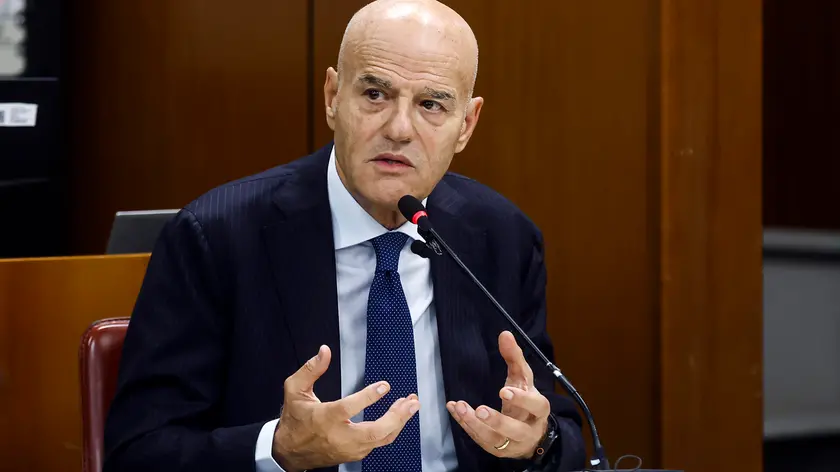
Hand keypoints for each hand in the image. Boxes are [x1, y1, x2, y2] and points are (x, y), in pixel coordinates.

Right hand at [272, 345, 420, 471]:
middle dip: (396, 417)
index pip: (349, 408)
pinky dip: (391, 430)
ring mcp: (348, 448)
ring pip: (380, 439)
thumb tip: (325, 351)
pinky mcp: (354, 454)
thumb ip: (311, 369)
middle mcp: (339, 436)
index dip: (369, 397)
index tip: (384, 386)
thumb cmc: (294, 420)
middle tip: (410, 402)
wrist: (289, 452)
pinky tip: (398, 417)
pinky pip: (378, 443)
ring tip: (410, 406)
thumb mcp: (295, 390)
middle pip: (374, 432)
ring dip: (399, 422)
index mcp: (324, 418)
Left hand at [446, 331, 549, 458]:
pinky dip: (465, 424)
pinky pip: (479, 439)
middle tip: (480, 409)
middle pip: (516, 430)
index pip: (536, 406)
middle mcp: (527, 429)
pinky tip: (454, 409)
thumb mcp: (522, 378)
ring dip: (475, 425)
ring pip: (494, 439)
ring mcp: (511, 443)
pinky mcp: (496, 449)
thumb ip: (514, 357)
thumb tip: (505, 334)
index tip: (504, 390)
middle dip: (497, 421)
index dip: (522, 399)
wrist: (531, 435)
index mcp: (538, 410)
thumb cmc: (526, 401)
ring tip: (461, 408)